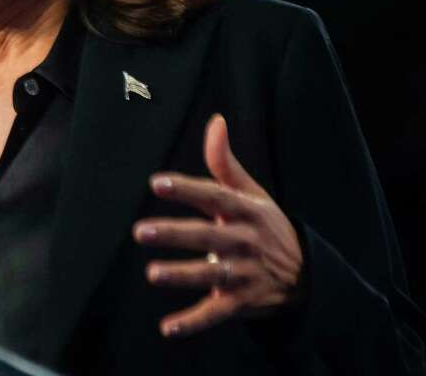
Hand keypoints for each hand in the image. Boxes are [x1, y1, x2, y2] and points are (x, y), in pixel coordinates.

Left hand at [133, 114, 303, 337]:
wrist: (308, 274)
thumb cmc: (265, 225)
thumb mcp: (252, 193)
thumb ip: (225, 161)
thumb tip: (215, 120)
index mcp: (246, 211)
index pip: (214, 196)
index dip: (186, 189)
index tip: (156, 183)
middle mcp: (245, 242)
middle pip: (206, 237)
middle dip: (174, 234)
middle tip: (139, 232)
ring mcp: (244, 274)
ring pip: (210, 275)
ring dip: (182, 276)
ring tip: (152, 273)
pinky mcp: (241, 302)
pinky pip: (216, 313)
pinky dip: (193, 322)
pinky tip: (168, 328)